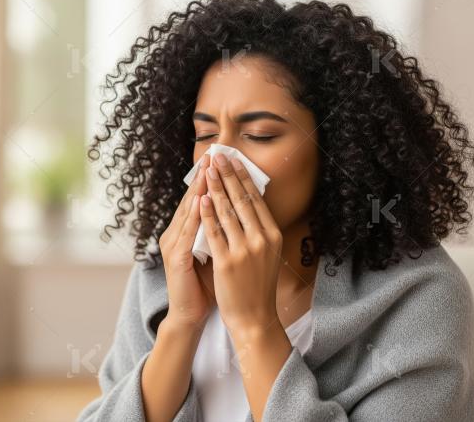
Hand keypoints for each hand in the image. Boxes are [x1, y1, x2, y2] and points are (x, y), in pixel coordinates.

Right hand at [159, 154, 215, 328]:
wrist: (191, 315)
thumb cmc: (207, 285)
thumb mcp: (218, 252)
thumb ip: (223, 232)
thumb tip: (242, 211)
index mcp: (186, 231)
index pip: (200, 199)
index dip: (212, 179)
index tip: (224, 159)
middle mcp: (176, 233)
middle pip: (192, 198)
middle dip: (205, 176)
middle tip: (215, 154)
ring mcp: (173, 245)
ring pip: (188, 211)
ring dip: (199, 189)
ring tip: (209, 169)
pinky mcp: (175, 258)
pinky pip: (187, 233)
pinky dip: (195, 216)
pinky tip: (202, 201)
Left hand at [199, 153, 283, 333]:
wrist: (254, 317)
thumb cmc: (257, 286)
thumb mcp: (267, 254)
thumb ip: (259, 231)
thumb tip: (249, 204)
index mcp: (272, 235)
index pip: (255, 199)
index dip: (242, 177)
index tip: (232, 160)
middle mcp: (261, 239)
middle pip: (241, 199)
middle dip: (227, 175)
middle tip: (217, 156)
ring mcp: (244, 250)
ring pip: (227, 211)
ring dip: (215, 187)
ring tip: (206, 170)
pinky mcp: (227, 262)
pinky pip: (214, 232)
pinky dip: (207, 213)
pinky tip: (201, 199)